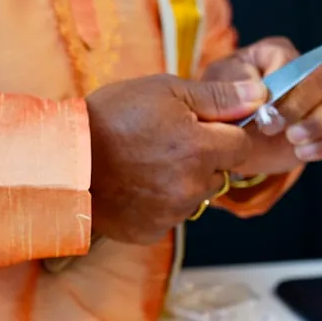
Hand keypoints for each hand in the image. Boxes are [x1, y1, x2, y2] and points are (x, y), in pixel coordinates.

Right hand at [85, 74, 266, 243]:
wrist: (62, 160)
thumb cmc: (110, 118)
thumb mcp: (164, 90)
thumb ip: (217, 97)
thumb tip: (259, 96)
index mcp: (200, 148)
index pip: (241, 145)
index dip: (223, 133)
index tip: (199, 127)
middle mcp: (192, 186)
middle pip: (220, 173)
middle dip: (203, 159)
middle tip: (165, 143)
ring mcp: (172, 212)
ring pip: (195, 195)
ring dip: (182, 182)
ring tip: (145, 163)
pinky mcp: (152, 230)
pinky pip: (170, 216)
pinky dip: (159, 203)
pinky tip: (135, 185)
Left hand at [201, 37, 321, 175]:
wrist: (229, 139)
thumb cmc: (222, 107)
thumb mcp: (215, 90)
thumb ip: (233, 85)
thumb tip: (262, 91)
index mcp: (277, 53)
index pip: (293, 61)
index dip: (282, 88)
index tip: (262, 110)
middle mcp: (306, 70)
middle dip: (300, 106)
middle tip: (275, 127)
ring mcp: (321, 99)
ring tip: (294, 141)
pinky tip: (303, 153)